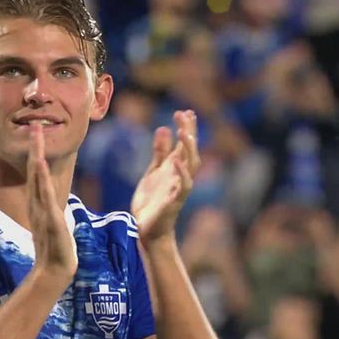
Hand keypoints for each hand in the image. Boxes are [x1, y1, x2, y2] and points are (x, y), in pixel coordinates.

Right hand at [27, 122, 76, 280]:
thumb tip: (49, 192)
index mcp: (39, 201)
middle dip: (35, 147)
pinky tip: (41, 169)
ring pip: (39, 180)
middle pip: (35, 170)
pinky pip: (46, 198)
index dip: (36, 150)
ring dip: (36, 159)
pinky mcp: (51, 220)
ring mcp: (43, 210)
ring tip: (37, 140)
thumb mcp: (51, 219)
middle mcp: (38, 202)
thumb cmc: (55, 246)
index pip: (36, 171)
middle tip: (34, 124)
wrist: (54, 269)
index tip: (36, 130)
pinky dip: (42, 182)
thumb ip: (48, 205)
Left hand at [131, 110, 200, 243]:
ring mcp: (179, 188)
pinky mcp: (174, 201)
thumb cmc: (152, 201)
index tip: (185, 111)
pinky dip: (182, 173)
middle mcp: (180, 175)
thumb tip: (164, 128)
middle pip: (189, 151)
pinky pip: (183, 186)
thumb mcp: (153, 172)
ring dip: (188, 149)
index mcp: (174, 168)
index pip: (184, 144)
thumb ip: (160, 152)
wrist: (147, 228)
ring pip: (190, 166)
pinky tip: (176, 161)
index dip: (186, 128)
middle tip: (184, 114)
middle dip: (189, 132)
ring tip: (184, 132)